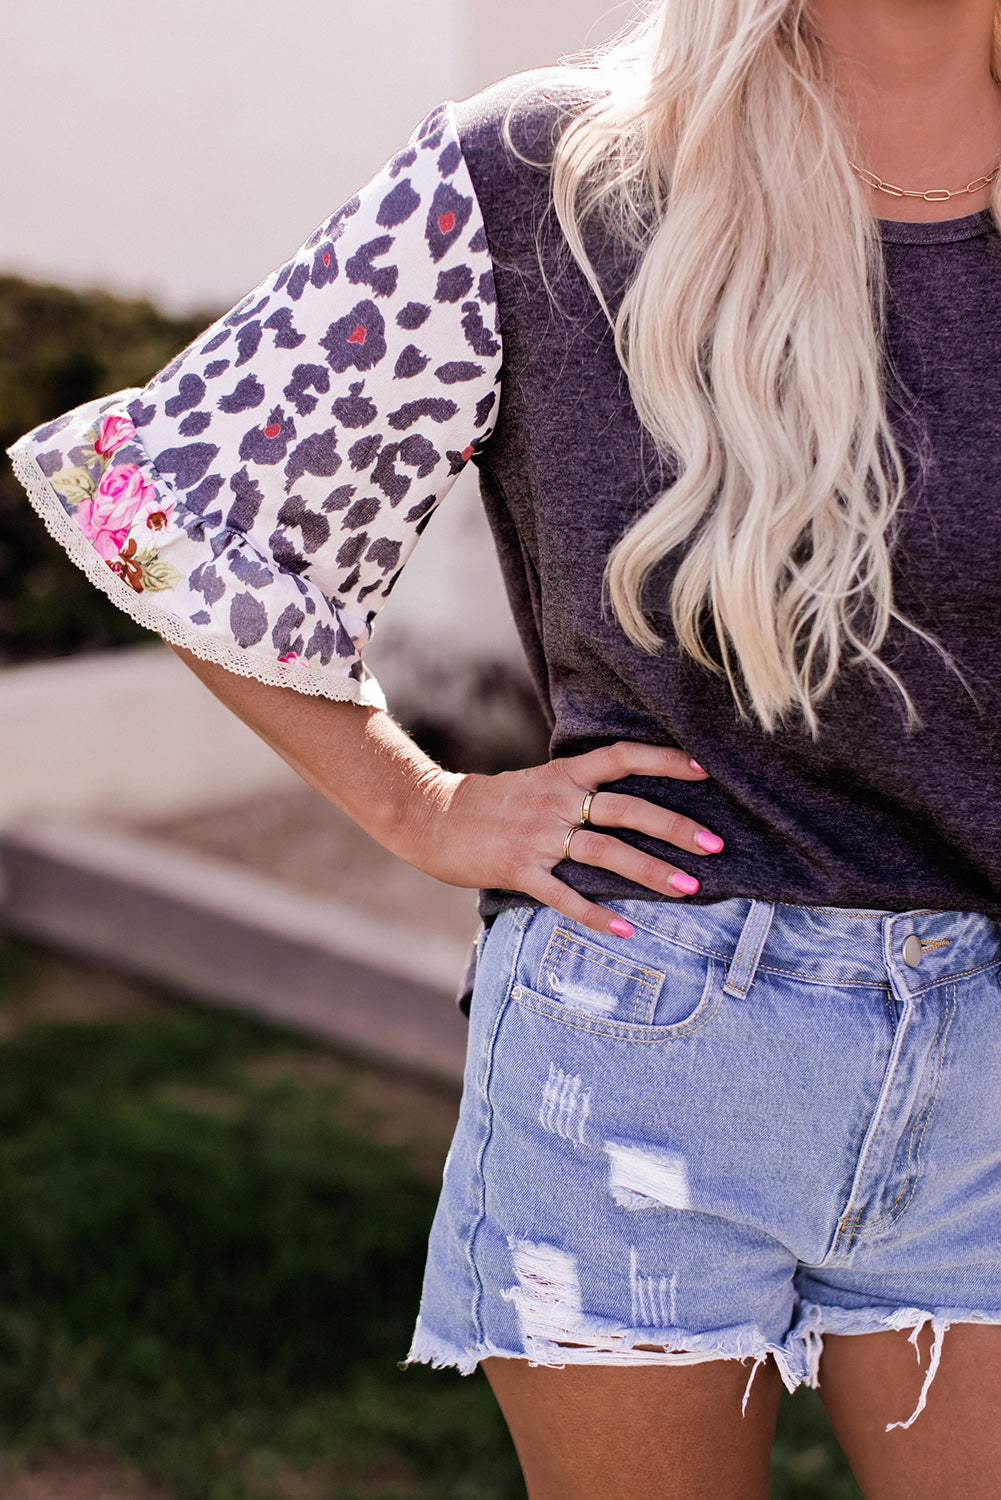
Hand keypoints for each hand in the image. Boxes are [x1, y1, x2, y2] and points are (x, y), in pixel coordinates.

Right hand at [400, 741, 721, 937]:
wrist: (429, 815)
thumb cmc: (489, 803)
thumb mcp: (535, 782)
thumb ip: (575, 787)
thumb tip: (620, 797)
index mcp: (562, 775)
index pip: (621, 757)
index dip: (664, 761)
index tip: (705, 770)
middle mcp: (556, 802)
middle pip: (626, 809)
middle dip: (674, 827)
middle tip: (715, 845)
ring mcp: (538, 837)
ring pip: (604, 852)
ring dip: (650, 870)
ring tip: (690, 887)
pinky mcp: (519, 870)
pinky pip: (564, 896)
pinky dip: (597, 915)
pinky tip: (627, 930)